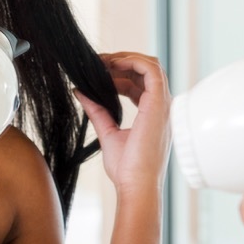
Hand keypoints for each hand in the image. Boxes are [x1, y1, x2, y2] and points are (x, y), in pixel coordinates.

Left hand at [74, 52, 171, 195]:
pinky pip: (151, 70)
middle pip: (146, 71)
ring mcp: (162, 104)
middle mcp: (161, 107)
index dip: (119, 74)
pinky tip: (113, 64)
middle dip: (122, 62)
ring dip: (126, 59)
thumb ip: (96, 110)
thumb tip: (80, 92)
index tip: (98, 72)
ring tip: (103, 61)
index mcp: (152, 114)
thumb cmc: (127, 169)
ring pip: (150, 66)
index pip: (139, 84)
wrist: (136, 185)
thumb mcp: (108, 133)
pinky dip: (132, 61)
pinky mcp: (158, 104)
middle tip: (98, 62)